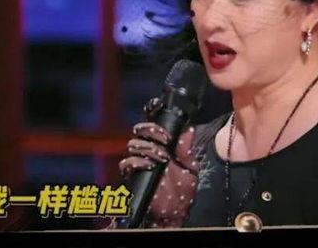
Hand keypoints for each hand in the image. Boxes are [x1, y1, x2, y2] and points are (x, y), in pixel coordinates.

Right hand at [119, 97, 198, 227]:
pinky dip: (138, 161)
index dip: (151, 110)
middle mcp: (149, 149)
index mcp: (162, 143)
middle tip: (166, 140)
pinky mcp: (133, 175)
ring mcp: (140, 161)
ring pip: (133, 144)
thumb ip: (186, 149)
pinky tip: (151, 165)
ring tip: (163, 157)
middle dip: (151, 131)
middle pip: (140, 129)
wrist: (176, 213)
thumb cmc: (183, 190)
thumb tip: (188, 129)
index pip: (152, 121)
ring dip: (149, 148)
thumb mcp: (190, 166)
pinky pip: (127, 163)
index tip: (158, 105)